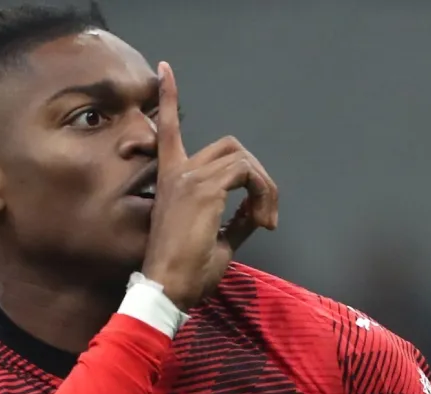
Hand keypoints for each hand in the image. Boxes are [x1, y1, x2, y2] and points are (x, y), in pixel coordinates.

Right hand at [139, 61, 278, 309]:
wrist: (168, 287)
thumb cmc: (187, 272)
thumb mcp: (218, 241)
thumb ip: (235, 220)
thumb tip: (255, 212)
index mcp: (172, 179)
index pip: (168, 129)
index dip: (167, 97)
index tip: (165, 68)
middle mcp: (178, 171)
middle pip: (231, 147)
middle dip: (258, 174)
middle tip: (266, 213)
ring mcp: (190, 177)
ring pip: (243, 159)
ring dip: (265, 189)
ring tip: (265, 222)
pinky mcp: (204, 188)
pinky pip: (247, 174)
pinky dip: (264, 195)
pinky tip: (262, 222)